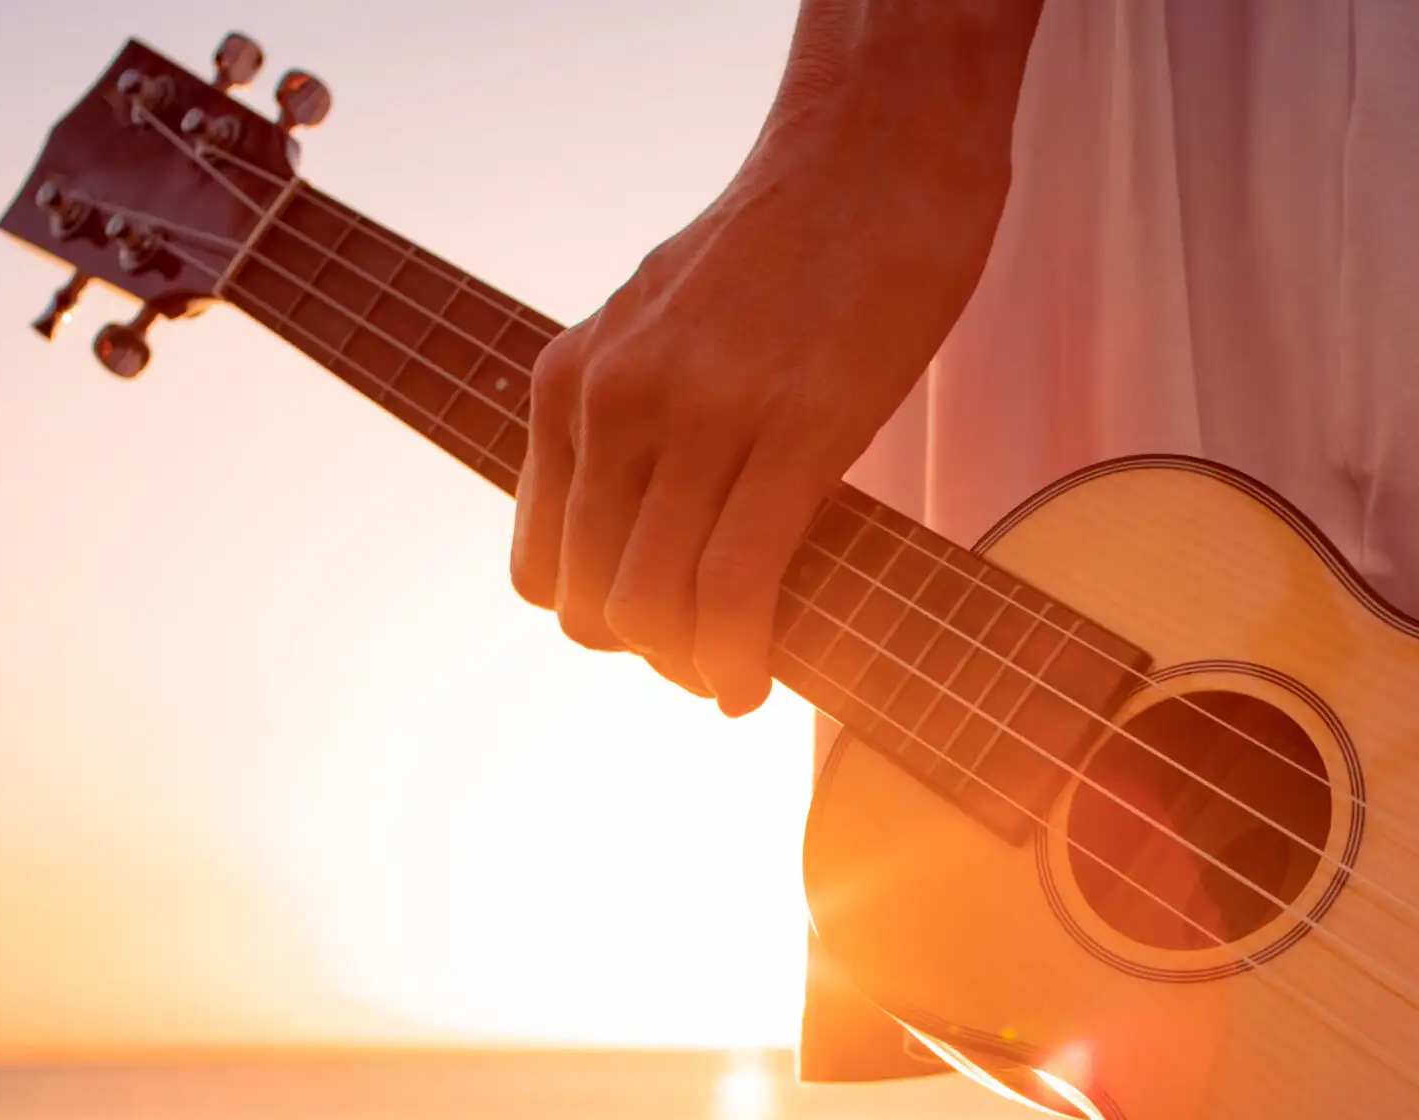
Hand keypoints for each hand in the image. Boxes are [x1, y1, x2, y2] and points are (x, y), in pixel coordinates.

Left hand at [509, 7, 1037, 715]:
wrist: (878, 141)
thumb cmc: (792, 241)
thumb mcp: (664, 328)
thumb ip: (639, 417)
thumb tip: (654, 522)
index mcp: (572, 380)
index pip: (540, 565)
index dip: (601, 621)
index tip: (667, 628)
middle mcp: (613, 399)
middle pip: (591, 602)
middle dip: (653, 655)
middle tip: (715, 659)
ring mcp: (698, 413)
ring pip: (653, 608)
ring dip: (695, 669)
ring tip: (740, 674)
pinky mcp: (794, 426)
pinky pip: (737, 586)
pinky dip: (739, 658)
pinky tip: (759, 679)